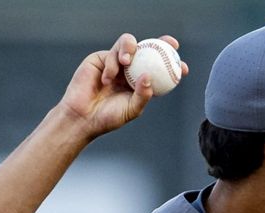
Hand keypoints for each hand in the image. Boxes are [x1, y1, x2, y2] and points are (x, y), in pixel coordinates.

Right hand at [57, 33, 189, 139]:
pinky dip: (111, 64)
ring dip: (130, 49)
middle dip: (160, 42)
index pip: (158, 68)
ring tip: (127, 62)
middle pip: (147, 49)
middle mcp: (129, 70)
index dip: (171, 64)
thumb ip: (143, 95)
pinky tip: (107, 78)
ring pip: (128, 44)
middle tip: (168, 43)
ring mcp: (115, 63)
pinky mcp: (100, 59)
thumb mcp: (131, 110)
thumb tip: (149, 77)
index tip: (182, 67)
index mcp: (140, 81)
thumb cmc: (107, 117)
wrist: (82, 117)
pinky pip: (111, 53)